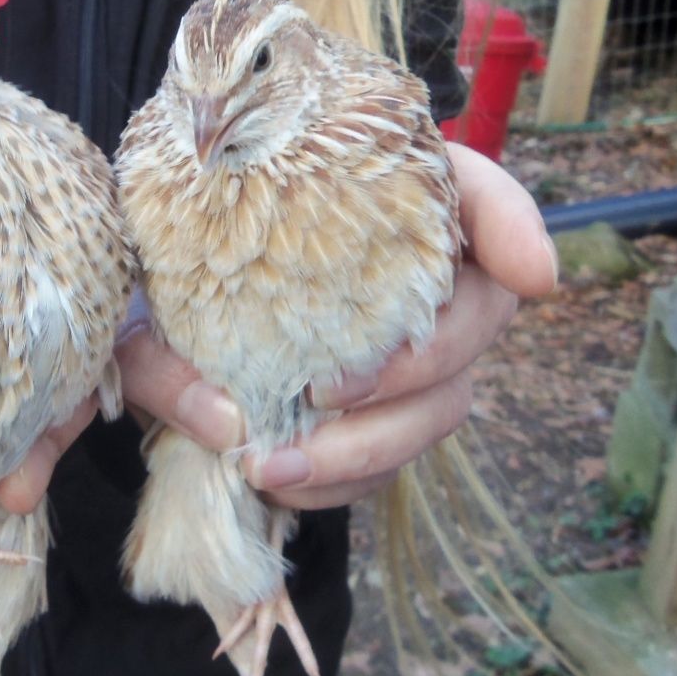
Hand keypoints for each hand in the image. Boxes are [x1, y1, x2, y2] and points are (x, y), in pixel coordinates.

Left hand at [115, 144, 556, 508]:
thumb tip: (222, 418)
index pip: (477, 193)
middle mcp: (413, 271)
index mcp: (380, 196)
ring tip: (277, 463)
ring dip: (370, 444)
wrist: (153, 305)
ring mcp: (407, 350)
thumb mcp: (142, 271)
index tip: (534, 277)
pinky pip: (391, 460)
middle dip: (420, 362)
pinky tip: (280, 483)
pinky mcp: (381, 417)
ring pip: (444, 404)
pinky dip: (340, 482)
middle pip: (478, 314)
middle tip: (327, 389)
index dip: (516, 229)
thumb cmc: (164, 256)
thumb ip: (159, 331)